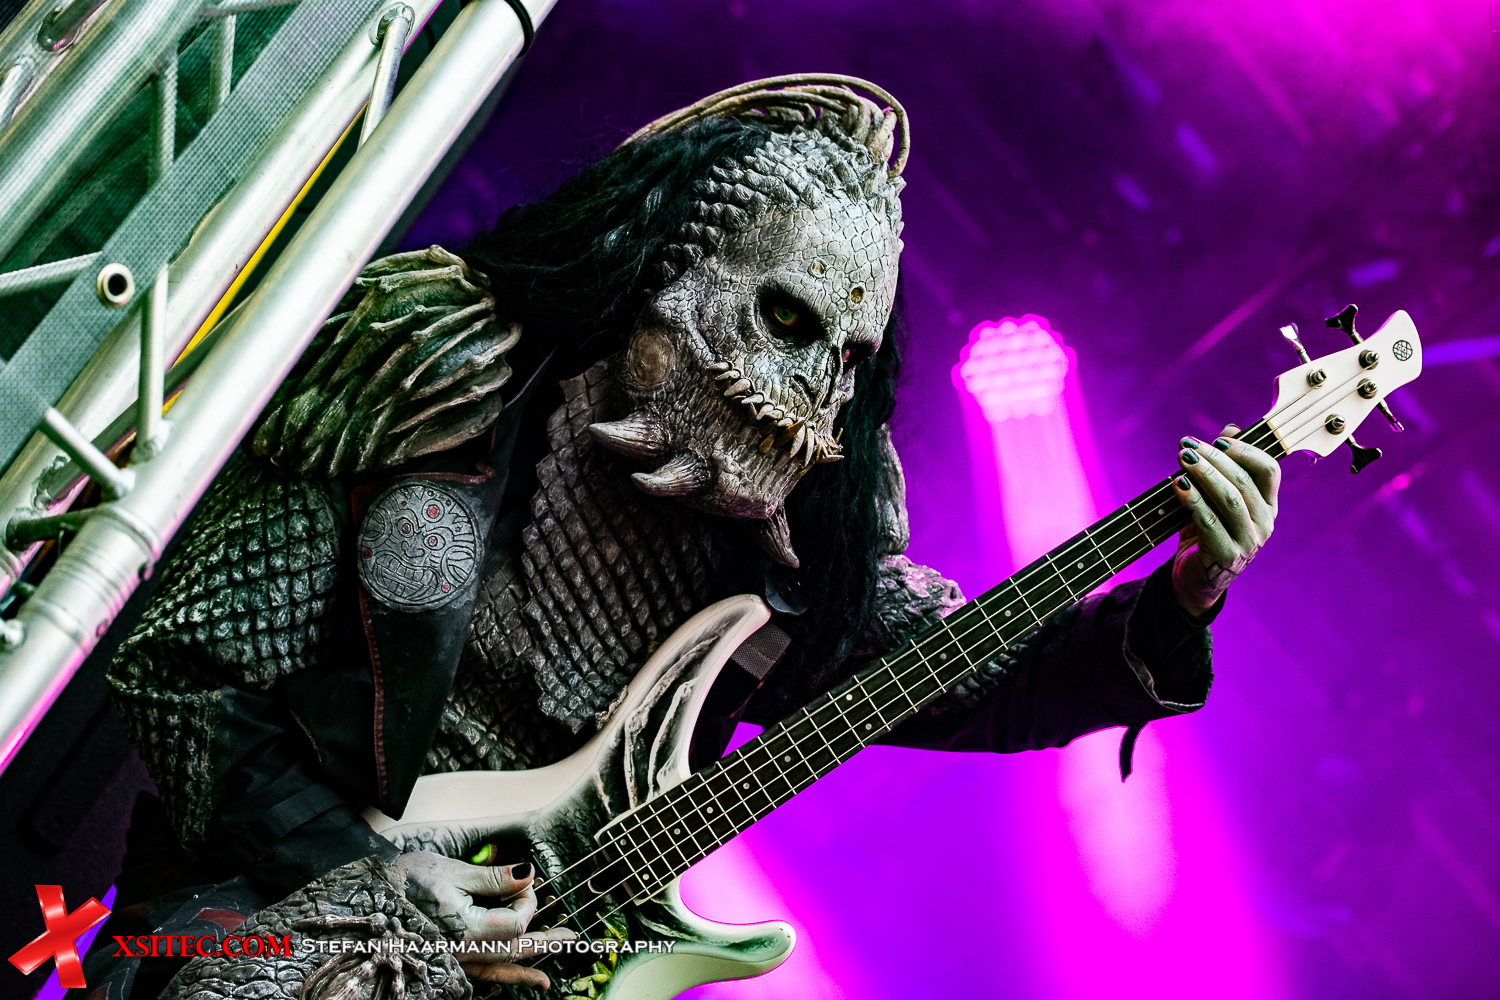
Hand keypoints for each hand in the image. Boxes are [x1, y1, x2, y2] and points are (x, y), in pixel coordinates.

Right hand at [395, 850, 574, 989]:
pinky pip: (487, 975)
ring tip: (559, 960)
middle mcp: (464, 951)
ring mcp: (457, 959)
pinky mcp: (450, 959)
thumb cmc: (405, 882)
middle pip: (515, 947)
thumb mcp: (453, 872)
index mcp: (466, 929)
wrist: (367, 898)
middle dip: (544, 938)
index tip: (521, 880)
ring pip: (504, 965)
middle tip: (573, 938)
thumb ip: (494, 878)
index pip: (515, 921)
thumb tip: (527, 874)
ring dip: (533, 960)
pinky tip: (535, 981)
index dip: (527, 900)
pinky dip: (511, 977)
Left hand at [1170, 424, 1278, 615]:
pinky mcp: (1227, 555)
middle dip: (1213, 458)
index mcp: (1267, 506)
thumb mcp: (1216, 497)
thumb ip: (1225, 466)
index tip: (1217, 439)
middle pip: (1243, 481)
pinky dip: (1192, 500)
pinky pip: (1209, 521)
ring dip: (1203, 474)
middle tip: (1187, 446)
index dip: (1245, 450)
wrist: (1195, 579)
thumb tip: (1230, 428)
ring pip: (1229, 498)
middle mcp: (1264, 523)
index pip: (1268, 470)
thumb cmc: (1206, 532)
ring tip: (1181, 459)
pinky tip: (1178, 485)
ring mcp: (1248, 542)